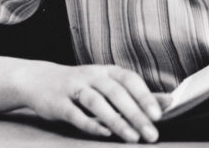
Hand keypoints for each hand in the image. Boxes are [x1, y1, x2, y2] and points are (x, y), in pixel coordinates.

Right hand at [17, 61, 162, 142]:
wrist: (39, 80)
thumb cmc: (82, 86)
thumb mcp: (108, 85)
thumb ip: (136, 95)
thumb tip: (169, 102)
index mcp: (107, 71)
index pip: (130, 80)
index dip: (145, 96)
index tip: (159, 115)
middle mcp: (92, 76)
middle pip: (116, 93)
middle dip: (136, 114)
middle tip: (151, 134)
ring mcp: (74, 88)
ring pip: (97, 102)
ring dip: (117, 120)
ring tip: (132, 137)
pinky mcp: (58, 103)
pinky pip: (75, 114)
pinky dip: (90, 124)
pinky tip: (105, 134)